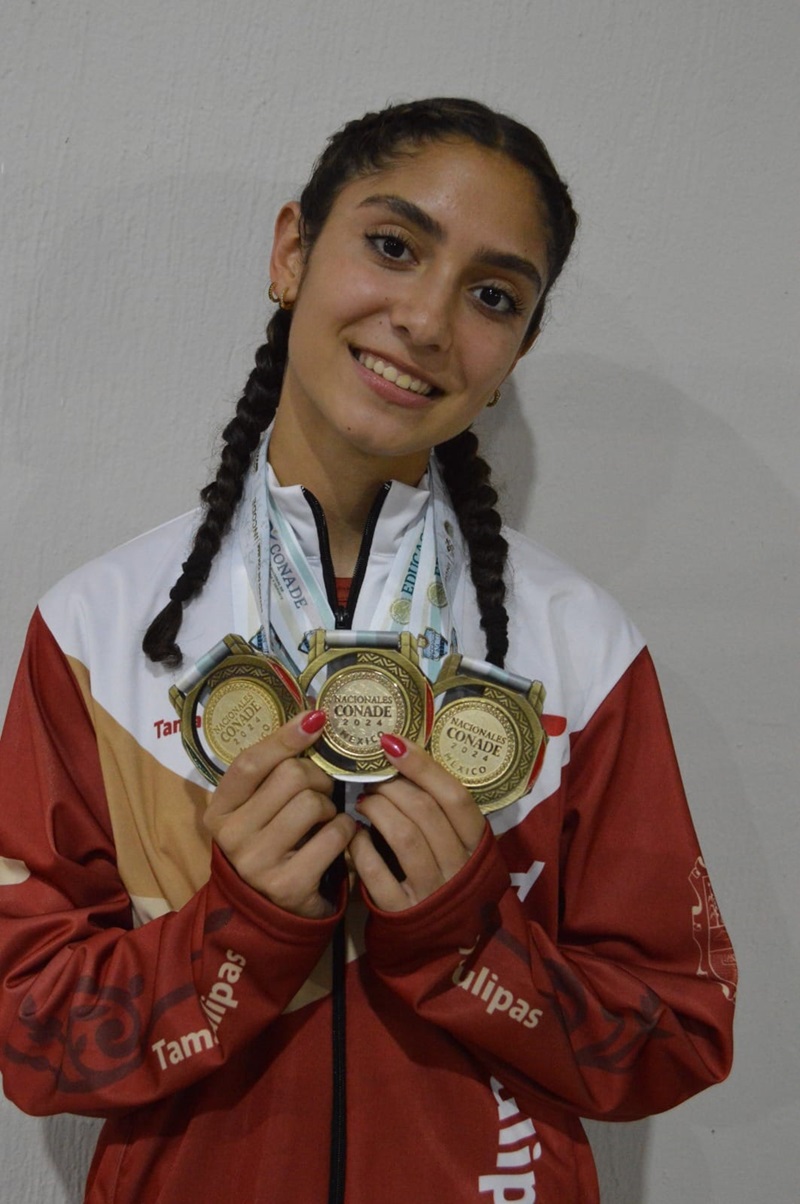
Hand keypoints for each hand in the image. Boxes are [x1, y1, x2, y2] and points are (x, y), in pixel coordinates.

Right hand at [203, 711, 354, 918]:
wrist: (270, 915)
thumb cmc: (271, 846)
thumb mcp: (257, 811)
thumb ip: (273, 773)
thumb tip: (313, 717)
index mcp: (219, 811)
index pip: (251, 762)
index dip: (285, 736)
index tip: (316, 719)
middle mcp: (231, 836)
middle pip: (290, 776)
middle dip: (319, 777)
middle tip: (323, 790)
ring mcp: (257, 863)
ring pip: (314, 803)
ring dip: (332, 807)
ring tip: (325, 820)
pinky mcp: (289, 885)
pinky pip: (334, 835)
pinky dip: (346, 831)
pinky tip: (339, 839)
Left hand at [349, 733, 486, 911]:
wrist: (443, 942)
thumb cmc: (447, 876)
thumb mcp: (458, 844)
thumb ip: (439, 810)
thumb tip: (401, 757)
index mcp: (477, 842)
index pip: (454, 795)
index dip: (422, 765)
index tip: (390, 742)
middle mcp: (459, 866)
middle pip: (425, 811)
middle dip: (392, 786)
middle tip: (372, 778)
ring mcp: (432, 891)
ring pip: (403, 836)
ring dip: (377, 810)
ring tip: (363, 802)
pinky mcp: (403, 912)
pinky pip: (377, 872)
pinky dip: (361, 848)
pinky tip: (353, 836)